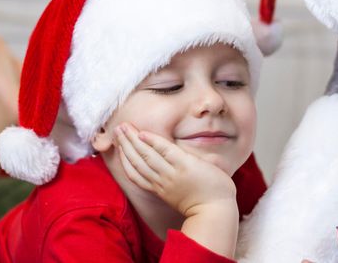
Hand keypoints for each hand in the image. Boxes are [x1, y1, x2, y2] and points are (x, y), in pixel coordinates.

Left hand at [114, 123, 236, 216]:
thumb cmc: (218, 187)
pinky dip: (129, 166)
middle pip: (147, 155)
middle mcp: (171, 174)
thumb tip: (197, 142)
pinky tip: (123, 157)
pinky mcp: (158, 191)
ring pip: (139, 165)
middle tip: (122, 125)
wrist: (213, 212)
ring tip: (118, 136)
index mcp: (185, 165)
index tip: (140, 130)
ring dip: (126, 149)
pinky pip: (138, 178)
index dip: (151, 140)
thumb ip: (202, 152)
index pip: (164, 149)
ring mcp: (162, 183)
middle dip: (132, 139)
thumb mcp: (215, 165)